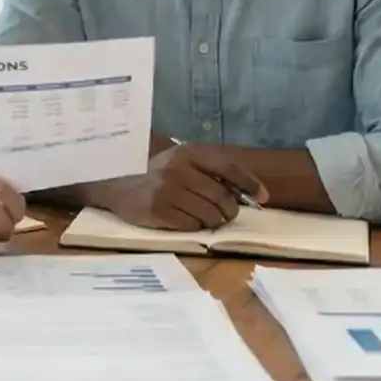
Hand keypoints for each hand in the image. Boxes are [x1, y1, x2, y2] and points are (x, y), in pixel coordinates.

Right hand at [99, 143, 266, 230]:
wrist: (117, 184)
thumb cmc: (158, 175)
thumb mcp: (183, 163)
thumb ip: (211, 172)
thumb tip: (248, 193)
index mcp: (189, 153)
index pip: (228, 168)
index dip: (250, 184)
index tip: (263, 197)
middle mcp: (179, 169)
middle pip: (222, 197)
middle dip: (229, 211)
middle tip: (224, 215)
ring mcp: (168, 190)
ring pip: (210, 215)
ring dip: (213, 221)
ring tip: (204, 218)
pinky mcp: (159, 211)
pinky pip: (192, 226)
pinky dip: (194, 227)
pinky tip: (185, 220)